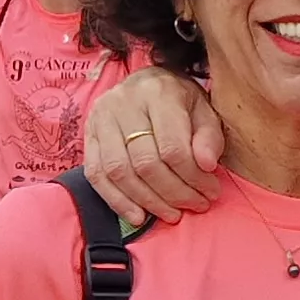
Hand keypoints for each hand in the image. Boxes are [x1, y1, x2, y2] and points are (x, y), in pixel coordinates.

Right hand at [81, 67, 227, 226]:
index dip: (193, 177)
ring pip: (119, 172)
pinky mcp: (88, 135)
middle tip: (195, 205)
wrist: (147, 83)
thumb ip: (209, 137)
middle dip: (174, 193)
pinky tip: (138, 216)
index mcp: (158, 93)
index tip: (210, 191)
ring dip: (147, 201)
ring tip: (172, 215)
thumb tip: (206, 166)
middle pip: (145, 163)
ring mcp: (101, 118)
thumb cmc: (180, 101)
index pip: (173, 147)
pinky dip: (117, 201)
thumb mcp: (204, 110)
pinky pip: (96, 174)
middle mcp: (124, 103)